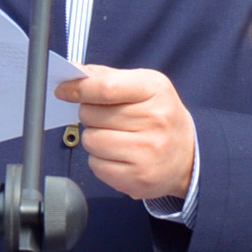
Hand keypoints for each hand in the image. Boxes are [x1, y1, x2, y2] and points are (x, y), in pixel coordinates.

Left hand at [55, 66, 196, 202]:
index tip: (63, 90)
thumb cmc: (160, 116)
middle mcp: (155, 121)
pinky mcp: (137, 179)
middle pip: (91, 115)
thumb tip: (73, 73)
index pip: (106, 88)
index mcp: (156, 91)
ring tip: (115, 138)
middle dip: (90, 115)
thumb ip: (108, 78)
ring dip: (95, 138)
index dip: (78, 88)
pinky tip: (119, 156)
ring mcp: (147, 153)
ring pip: (90, 141)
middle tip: (108, 118)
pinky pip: (95, 165)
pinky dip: (100, 160)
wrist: (188, 157)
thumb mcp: (145, 87)